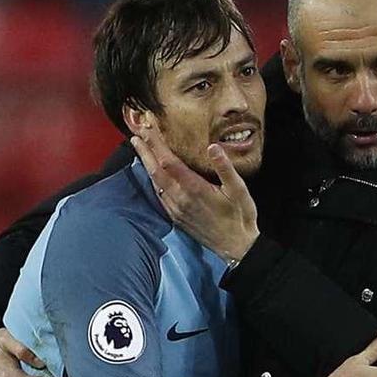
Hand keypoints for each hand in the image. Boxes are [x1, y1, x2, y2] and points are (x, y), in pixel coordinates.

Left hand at [130, 122, 258, 262]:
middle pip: (156, 171)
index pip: (169, 162)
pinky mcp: (177, 217)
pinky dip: (153, 180)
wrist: (236, 247)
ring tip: (141, 149)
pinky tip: (153, 174)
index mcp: (194, 189)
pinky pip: (159, 195)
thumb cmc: (240, 217)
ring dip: (147, 165)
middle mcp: (180, 199)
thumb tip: (212, 147)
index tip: (148, 129)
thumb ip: (224, 168)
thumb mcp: (239, 190)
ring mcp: (176, 209)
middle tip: (136, 135)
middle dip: (145, 151)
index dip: (156, 144)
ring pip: (155, 183)